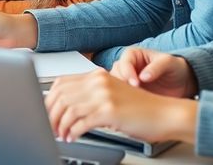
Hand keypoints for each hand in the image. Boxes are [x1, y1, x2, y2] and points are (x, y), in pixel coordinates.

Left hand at [45, 69, 197, 143]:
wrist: (166, 113)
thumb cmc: (142, 108)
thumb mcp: (112, 94)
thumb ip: (91, 94)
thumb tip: (66, 106)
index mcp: (97, 76)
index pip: (62, 83)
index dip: (50, 99)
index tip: (46, 111)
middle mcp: (99, 82)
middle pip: (61, 96)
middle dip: (51, 114)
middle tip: (49, 126)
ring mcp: (104, 95)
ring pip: (68, 110)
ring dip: (61, 125)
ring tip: (61, 134)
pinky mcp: (109, 111)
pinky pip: (81, 123)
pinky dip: (73, 132)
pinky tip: (72, 137)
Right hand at [110, 47, 197, 97]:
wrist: (181, 84)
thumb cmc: (175, 68)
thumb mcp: (169, 63)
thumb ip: (156, 67)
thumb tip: (143, 77)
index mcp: (132, 55)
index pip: (123, 63)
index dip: (128, 74)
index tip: (136, 84)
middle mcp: (125, 67)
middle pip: (113, 76)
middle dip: (120, 86)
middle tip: (132, 96)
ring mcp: (124, 81)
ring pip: (112, 88)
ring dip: (119, 96)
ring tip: (132, 104)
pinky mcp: (126, 95)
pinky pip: (118, 99)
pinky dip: (121, 104)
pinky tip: (131, 109)